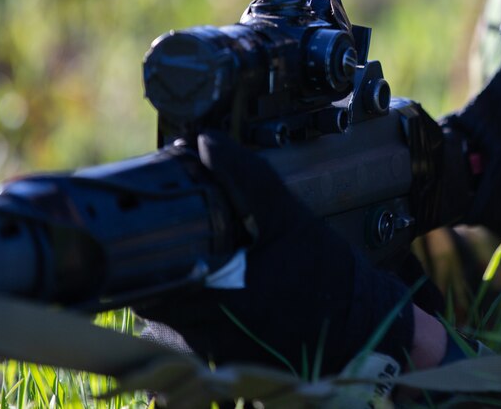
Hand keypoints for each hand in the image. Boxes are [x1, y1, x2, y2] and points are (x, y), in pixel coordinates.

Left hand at [137, 132, 415, 373]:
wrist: (362, 324)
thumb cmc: (329, 275)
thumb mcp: (290, 218)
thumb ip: (247, 178)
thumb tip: (206, 141)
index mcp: (222, 297)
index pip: (151, 284)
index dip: (138, 258)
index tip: (137, 233)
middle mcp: (212, 332)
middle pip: (153, 302)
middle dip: (154, 269)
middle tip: (162, 240)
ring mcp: (217, 352)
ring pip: (168, 321)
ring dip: (170, 290)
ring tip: (187, 261)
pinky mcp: (226, 360)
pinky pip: (189, 337)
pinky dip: (190, 311)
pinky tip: (210, 289)